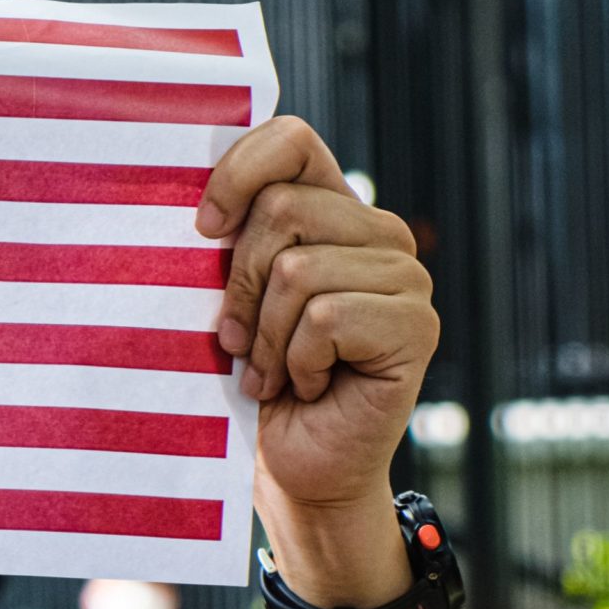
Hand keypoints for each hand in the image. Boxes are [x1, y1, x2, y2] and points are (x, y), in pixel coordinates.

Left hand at [198, 118, 436, 604]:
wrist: (293, 469)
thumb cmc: (249, 381)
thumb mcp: (227, 298)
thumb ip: (226, 241)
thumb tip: (192, 208)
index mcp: (330, 207)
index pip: (291, 139)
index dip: (238, 172)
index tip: (203, 230)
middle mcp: (377, 230)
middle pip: (283, 210)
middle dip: (241, 286)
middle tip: (243, 342)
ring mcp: (406, 276)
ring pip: (300, 270)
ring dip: (269, 337)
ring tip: (276, 372)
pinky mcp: (416, 325)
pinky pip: (327, 318)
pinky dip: (297, 363)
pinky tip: (308, 388)